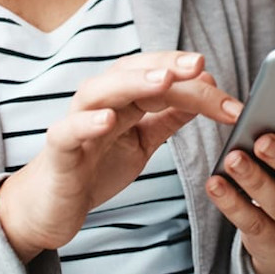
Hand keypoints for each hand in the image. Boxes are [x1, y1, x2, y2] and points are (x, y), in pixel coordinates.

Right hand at [0, 51, 241, 259]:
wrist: (50, 207)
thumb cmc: (94, 168)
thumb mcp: (142, 141)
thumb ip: (169, 117)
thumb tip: (206, 90)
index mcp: (121, 99)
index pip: (157, 75)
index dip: (190, 78)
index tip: (225, 90)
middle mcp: (99, 103)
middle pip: (131, 73)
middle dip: (166, 66)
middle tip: (199, 66)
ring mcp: (76, 124)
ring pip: (99, 92)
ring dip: (131, 83)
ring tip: (163, 80)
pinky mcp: (58, 152)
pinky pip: (68, 132)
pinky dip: (86, 123)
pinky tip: (107, 120)